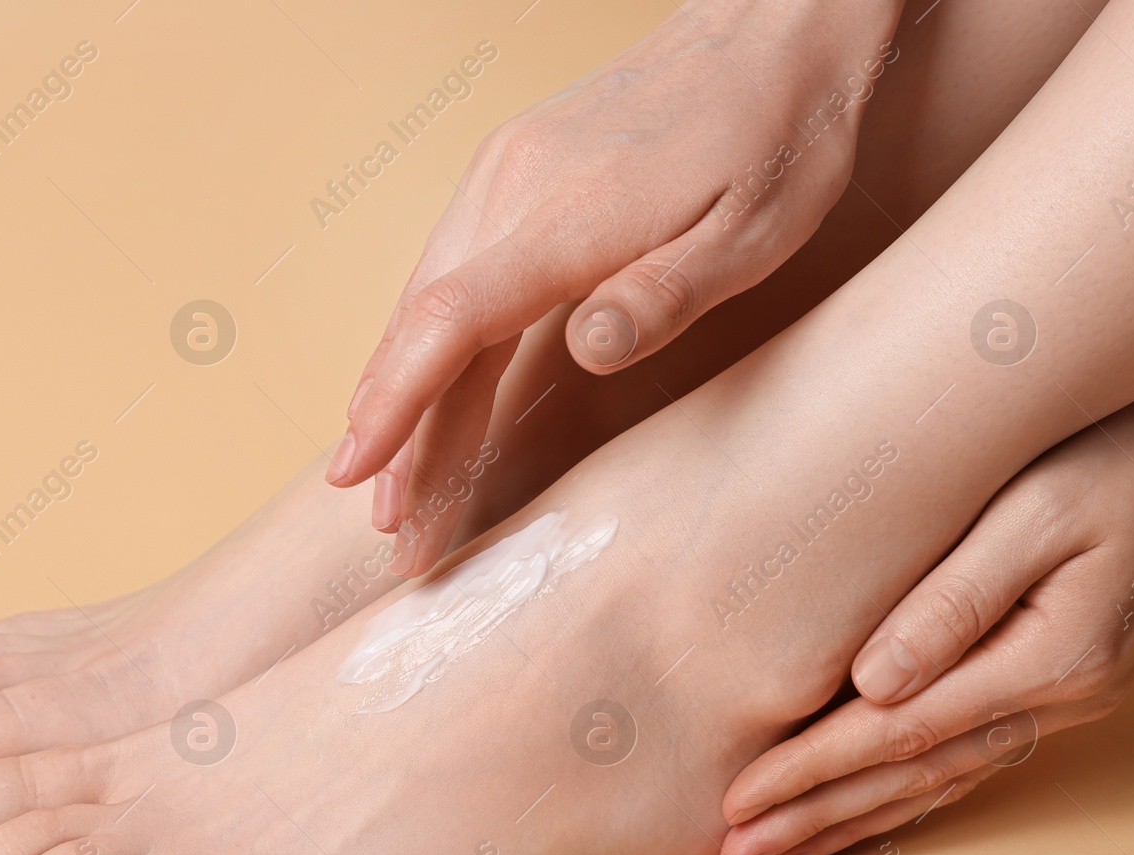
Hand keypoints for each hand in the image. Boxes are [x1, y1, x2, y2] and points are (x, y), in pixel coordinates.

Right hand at [330, 0, 904, 575]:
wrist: (768, 30)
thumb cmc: (774, 139)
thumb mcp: (753, 231)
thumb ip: (665, 294)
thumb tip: (586, 350)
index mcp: (568, 214)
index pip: (450, 322)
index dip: (397, 407)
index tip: (358, 475)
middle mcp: (511, 188)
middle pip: (423, 327)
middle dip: (396, 434)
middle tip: (387, 525)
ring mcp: (503, 175)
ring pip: (427, 302)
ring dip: (402, 396)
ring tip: (389, 481)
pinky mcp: (511, 173)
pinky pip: (448, 272)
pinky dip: (425, 345)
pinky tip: (420, 388)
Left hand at [718, 368, 1133, 854]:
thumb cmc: (1112, 459)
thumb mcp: (1031, 515)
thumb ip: (951, 601)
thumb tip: (871, 686)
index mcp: (1048, 661)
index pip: (897, 733)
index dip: (811, 771)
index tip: (740, 801)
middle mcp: (1058, 699)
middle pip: (911, 776)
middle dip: (816, 819)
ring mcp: (1061, 701)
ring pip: (936, 781)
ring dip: (853, 822)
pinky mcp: (1053, 686)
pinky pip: (962, 758)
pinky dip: (903, 795)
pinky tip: (861, 816)